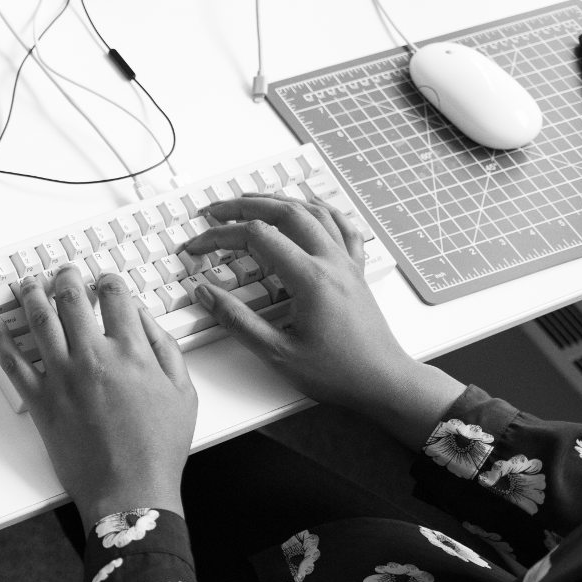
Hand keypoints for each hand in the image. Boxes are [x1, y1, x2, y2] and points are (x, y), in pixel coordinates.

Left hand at [0, 263, 196, 524]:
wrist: (130, 491)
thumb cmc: (159, 448)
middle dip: (66, 278)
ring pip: (38, 321)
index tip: (103, 280)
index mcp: (131, 351)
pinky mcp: (40, 401)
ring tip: (28, 283)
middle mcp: (93, 356)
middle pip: (71, 300)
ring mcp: (62, 377)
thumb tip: (144, 317)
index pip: (114, 297)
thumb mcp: (183, 392)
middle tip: (63, 272)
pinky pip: (12, 362)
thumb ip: (165, 348)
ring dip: (30, 295)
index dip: (107, 281)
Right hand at [182, 194, 462, 439]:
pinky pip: (342, 227)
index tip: (197, 247)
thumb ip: (236, 320)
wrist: (384, 382)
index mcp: (310, 279)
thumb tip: (204, 293)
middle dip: (244, 205)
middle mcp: (331, 262)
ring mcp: (346, 263)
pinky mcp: (355, 271)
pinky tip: (311, 205)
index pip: (256, 237)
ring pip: (313, 212)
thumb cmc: (338, 373)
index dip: (220, 236)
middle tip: (215, 210)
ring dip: (278, 200)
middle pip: (284, 212)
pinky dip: (322, 209)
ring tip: (251, 199)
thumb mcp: (277, 353)